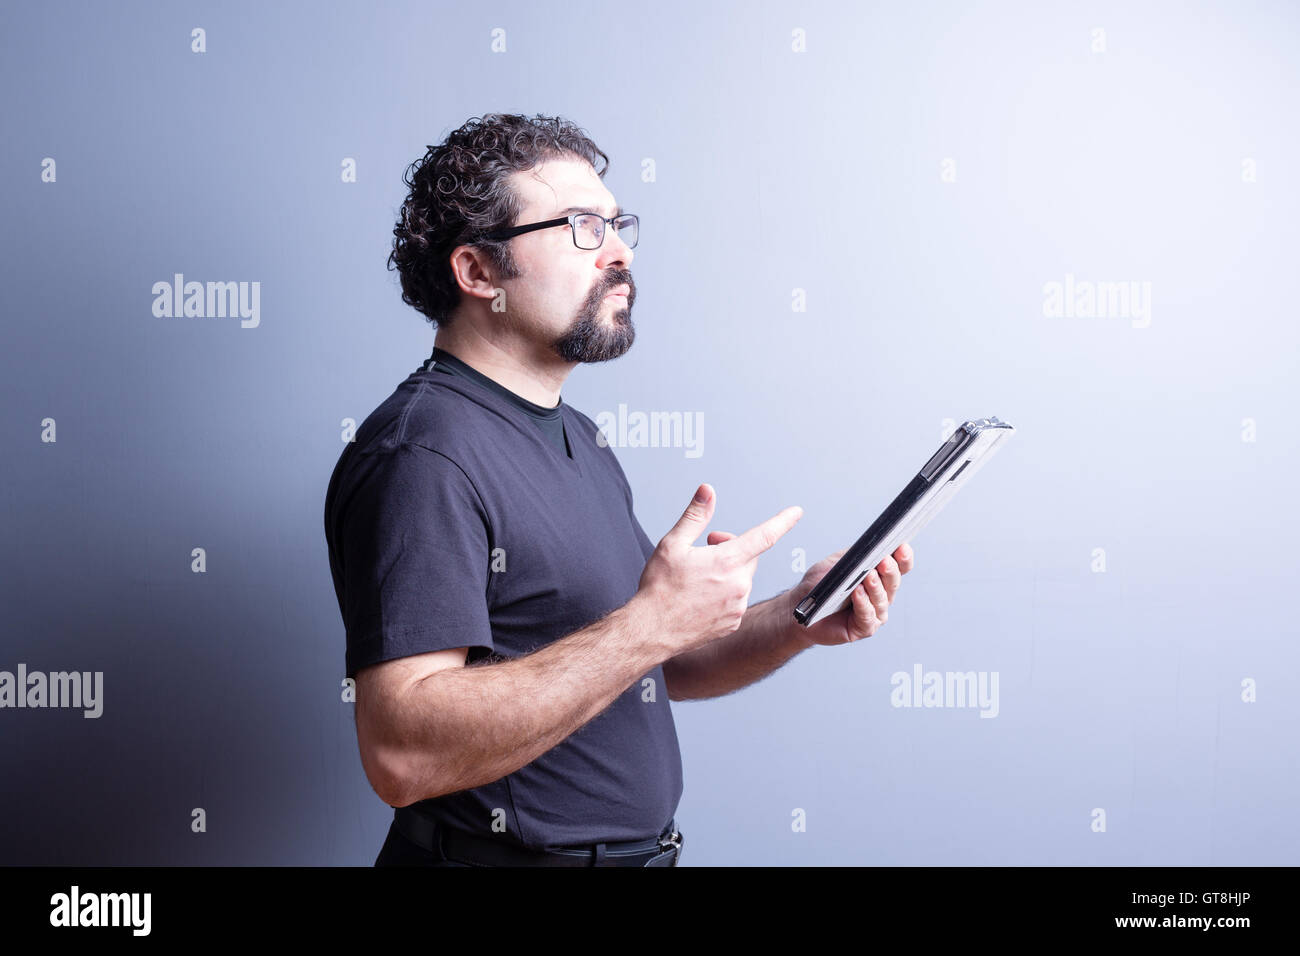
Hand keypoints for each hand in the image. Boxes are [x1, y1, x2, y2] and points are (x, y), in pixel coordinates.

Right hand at [636, 483, 801, 653]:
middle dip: (731, 549)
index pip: (764, 536)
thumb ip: (695, 515)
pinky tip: (701, 599)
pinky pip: (736, 602)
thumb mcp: (672, 544)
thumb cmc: (660, 588)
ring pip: (742, 580)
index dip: (782, 522)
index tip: (796, 512)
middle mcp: (738, 585)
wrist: (651, 630)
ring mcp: (738, 607)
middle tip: (707, 549)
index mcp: (727, 561)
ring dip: (728, 574)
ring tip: (699, 579)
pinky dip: (724, 596)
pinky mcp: (733, 623)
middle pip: (748, 557)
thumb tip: (707, 491)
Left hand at [790, 542, 913, 646]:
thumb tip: (870, 548)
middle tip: (884, 560)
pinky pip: (867, 616)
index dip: (903, 557)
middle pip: (893, 582)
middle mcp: (881, 595)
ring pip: (882, 599)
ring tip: (868, 575)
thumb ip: (854, 556)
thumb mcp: (837, 563)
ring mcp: (875, 613)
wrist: (799, 608)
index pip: (899, 566)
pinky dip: (863, 603)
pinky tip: (857, 593)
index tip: (901, 547)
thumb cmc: (819, 585)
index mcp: (878, 576)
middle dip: (890, 570)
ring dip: (875, 587)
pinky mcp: (863, 628)